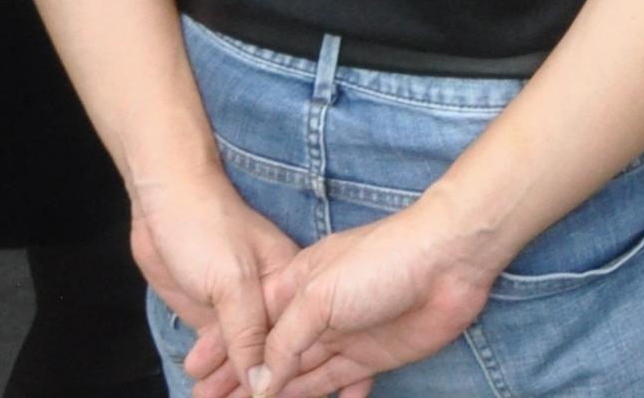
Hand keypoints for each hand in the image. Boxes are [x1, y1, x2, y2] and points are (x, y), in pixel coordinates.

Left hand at [131, 165, 297, 397]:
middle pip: (270, 352)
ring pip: (242, 356)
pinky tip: (206, 390)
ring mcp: (238, 306)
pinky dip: (214, 372)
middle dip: (257, 386)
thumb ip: (247, 334)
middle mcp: (270, 298)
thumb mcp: (232, 283)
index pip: (296, 340)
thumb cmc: (206, 228)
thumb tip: (264, 382)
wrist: (163, 201)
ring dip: (230, 385)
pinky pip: (219, 350)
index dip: (289, 374)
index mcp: (290, 282)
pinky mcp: (212, 312)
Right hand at [245, 195, 508, 397]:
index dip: (222, 348)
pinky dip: (318, 397)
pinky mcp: (372, 356)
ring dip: (272, 395)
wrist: (449, 259)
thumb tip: (259, 380)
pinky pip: (336, 383)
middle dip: (239, 379)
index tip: (194, 373)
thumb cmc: (381, 260)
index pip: (250, 325)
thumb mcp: (318, 296)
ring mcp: (344, 335)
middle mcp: (317, 313)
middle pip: (269, 355)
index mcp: (297, 286)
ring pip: (298, 375)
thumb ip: (285, 340)